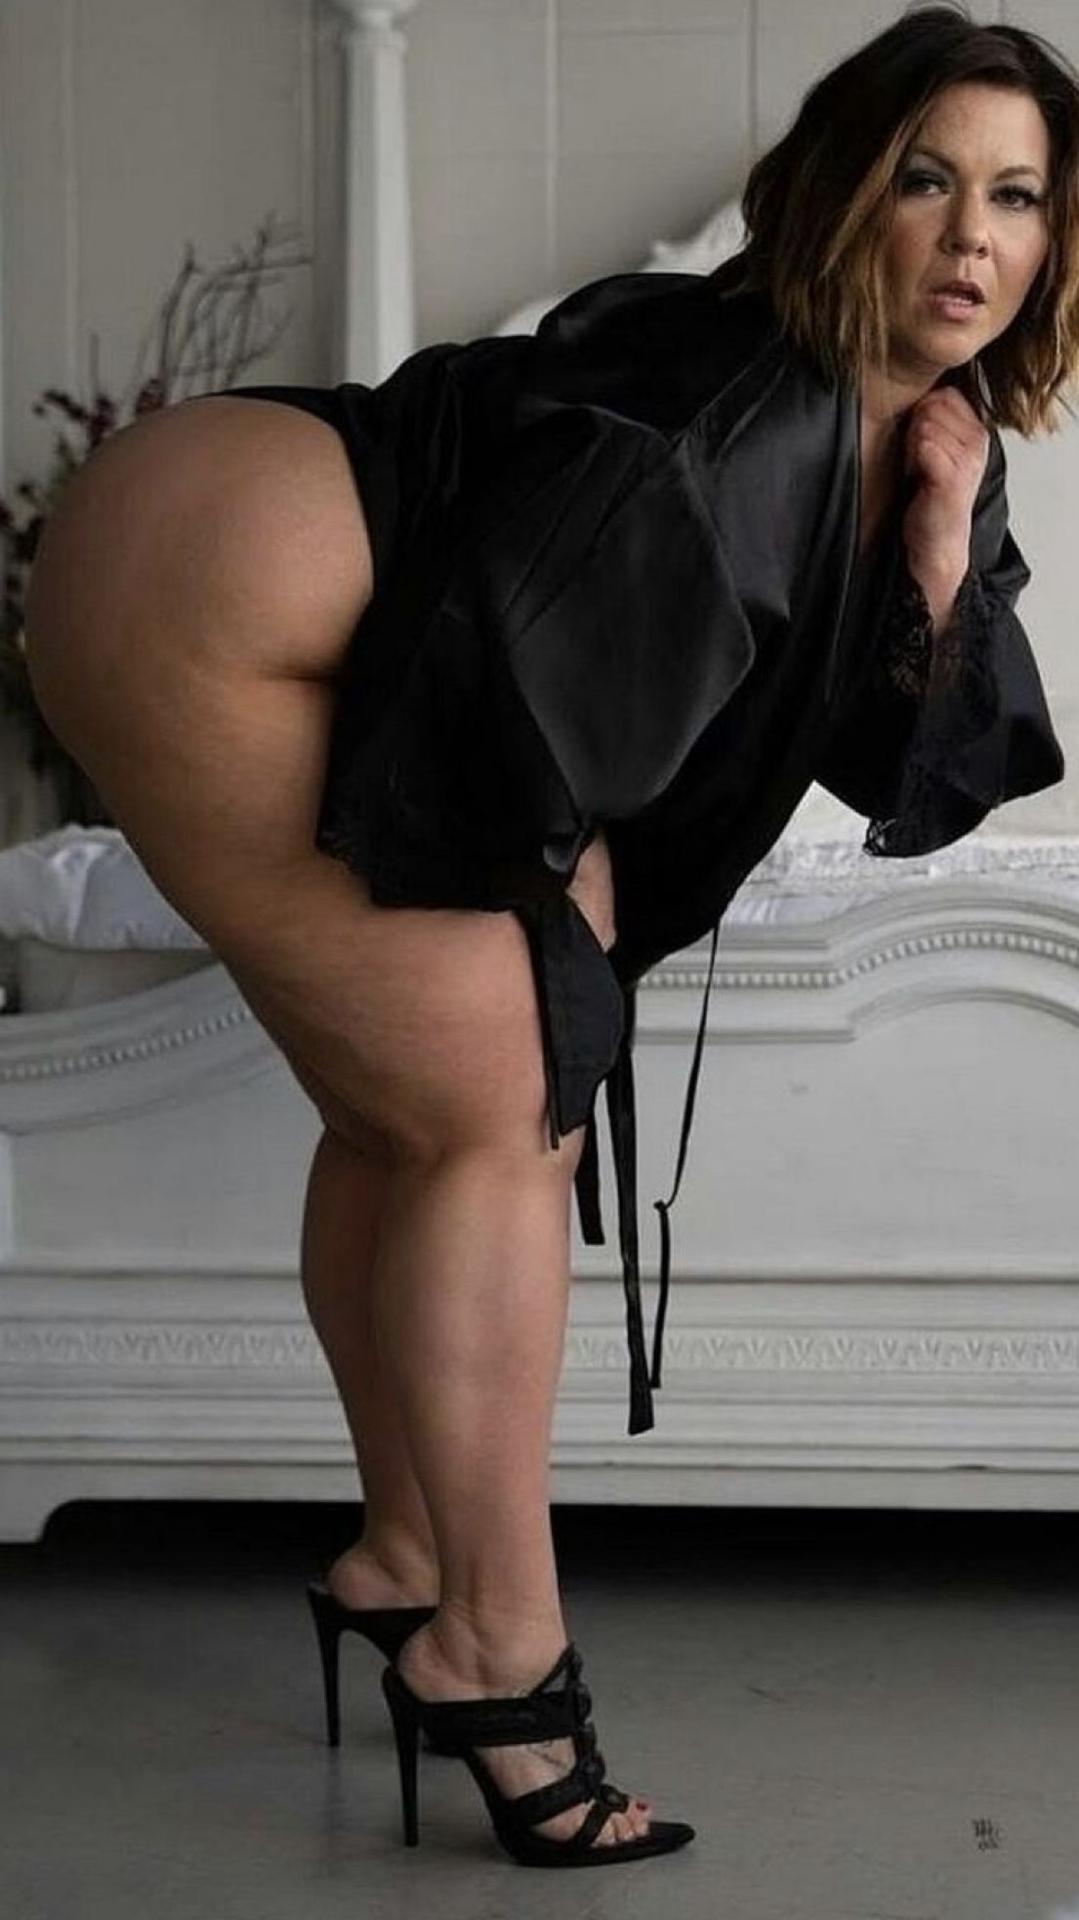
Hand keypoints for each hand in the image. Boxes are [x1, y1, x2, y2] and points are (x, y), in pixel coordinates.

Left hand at [900, 384, 989, 579]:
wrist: (937, 542)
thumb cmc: (932, 496)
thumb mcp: (939, 450)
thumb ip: (935, 420)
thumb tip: (921, 394)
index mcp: (977, 431)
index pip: (946, 393)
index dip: (924, 412)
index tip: (922, 442)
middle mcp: (978, 442)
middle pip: (933, 405)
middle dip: (916, 428)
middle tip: (918, 459)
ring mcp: (968, 460)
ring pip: (926, 425)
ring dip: (912, 447)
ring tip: (918, 470)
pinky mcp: (952, 477)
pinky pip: (925, 445)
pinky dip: (912, 460)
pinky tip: (917, 478)